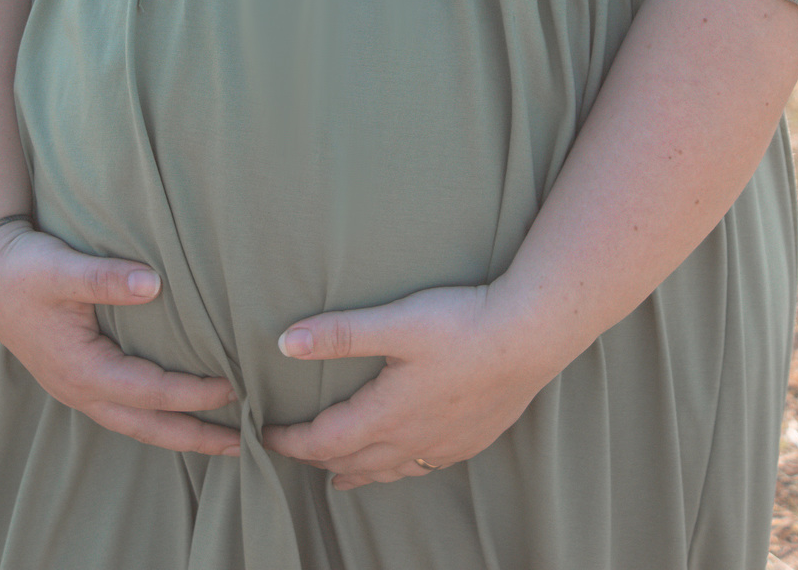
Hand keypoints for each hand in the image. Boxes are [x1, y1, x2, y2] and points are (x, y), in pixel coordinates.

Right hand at [0, 221, 240, 453]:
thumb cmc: (25, 269)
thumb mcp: (61, 269)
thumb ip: (106, 278)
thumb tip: (154, 283)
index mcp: (82, 370)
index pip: (150, 392)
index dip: (193, 392)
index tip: (234, 384)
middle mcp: (81, 390)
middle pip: (147, 426)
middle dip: (195, 436)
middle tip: (243, 444)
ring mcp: (79, 388)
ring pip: (137, 423)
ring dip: (179, 431)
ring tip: (222, 438)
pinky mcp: (81, 376)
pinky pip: (126, 408)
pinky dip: (157, 416)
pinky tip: (179, 411)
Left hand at [262, 282, 547, 489]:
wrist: (531, 336)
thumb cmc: (462, 324)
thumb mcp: (396, 322)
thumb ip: (340, 333)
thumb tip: (284, 343)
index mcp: (387, 415)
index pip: (324, 441)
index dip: (291, 441)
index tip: (266, 435)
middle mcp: (412, 440)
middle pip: (353, 463)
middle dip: (319, 460)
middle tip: (296, 451)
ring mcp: (444, 445)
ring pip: (389, 471)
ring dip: (357, 472)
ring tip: (340, 475)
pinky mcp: (471, 439)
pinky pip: (422, 466)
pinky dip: (397, 468)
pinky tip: (404, 458)